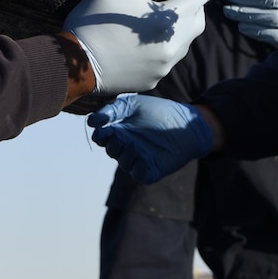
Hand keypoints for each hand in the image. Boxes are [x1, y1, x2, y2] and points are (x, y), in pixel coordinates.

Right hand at [65, 0, 231, 92]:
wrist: (74, 66)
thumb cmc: (95, 22)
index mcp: (168, 20)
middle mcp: (173, 45)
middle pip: (197, 21)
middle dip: (195, 8)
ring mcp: (165, 66)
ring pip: (184, 42)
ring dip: (178, 29)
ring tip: (158, 19)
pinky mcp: (153, 80)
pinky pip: (167, 60)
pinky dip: (163, 48)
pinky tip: (145, 42)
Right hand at [89, 94, 213, 183]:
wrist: (185, 121)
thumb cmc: (159, 111)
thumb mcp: (134, 104)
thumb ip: (113, 109)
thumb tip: (92, 122)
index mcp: (120, 130)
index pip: (102, 138)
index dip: (100, 136)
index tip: (103, 130)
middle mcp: (128, 146)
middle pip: (112, 150)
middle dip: (113, 144)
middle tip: (120, 136)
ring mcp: (140, 159)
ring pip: (125, 163)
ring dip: (126, 155)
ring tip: (135, 144)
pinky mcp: (152, 169)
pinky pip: (140, 173)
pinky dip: (139, 166)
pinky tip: (144, 155)